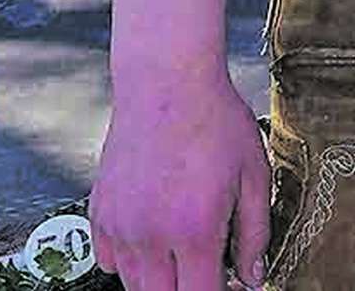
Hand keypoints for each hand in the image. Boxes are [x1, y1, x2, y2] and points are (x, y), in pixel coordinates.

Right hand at [92, 68, 270, 288]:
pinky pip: (108, 260)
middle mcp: (150, 236)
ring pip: (133, 284)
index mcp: (194, 231)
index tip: (230, 285)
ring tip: (183, 249)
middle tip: (207, 268)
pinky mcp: (99, 213)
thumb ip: (254, 234)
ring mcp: (119, 226)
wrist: (166, 84)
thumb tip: (253, 278)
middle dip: (187, 290)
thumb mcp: (255, 175)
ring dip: (159, 279)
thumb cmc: (217, 123)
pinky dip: (130, 260)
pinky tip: (154, 235)